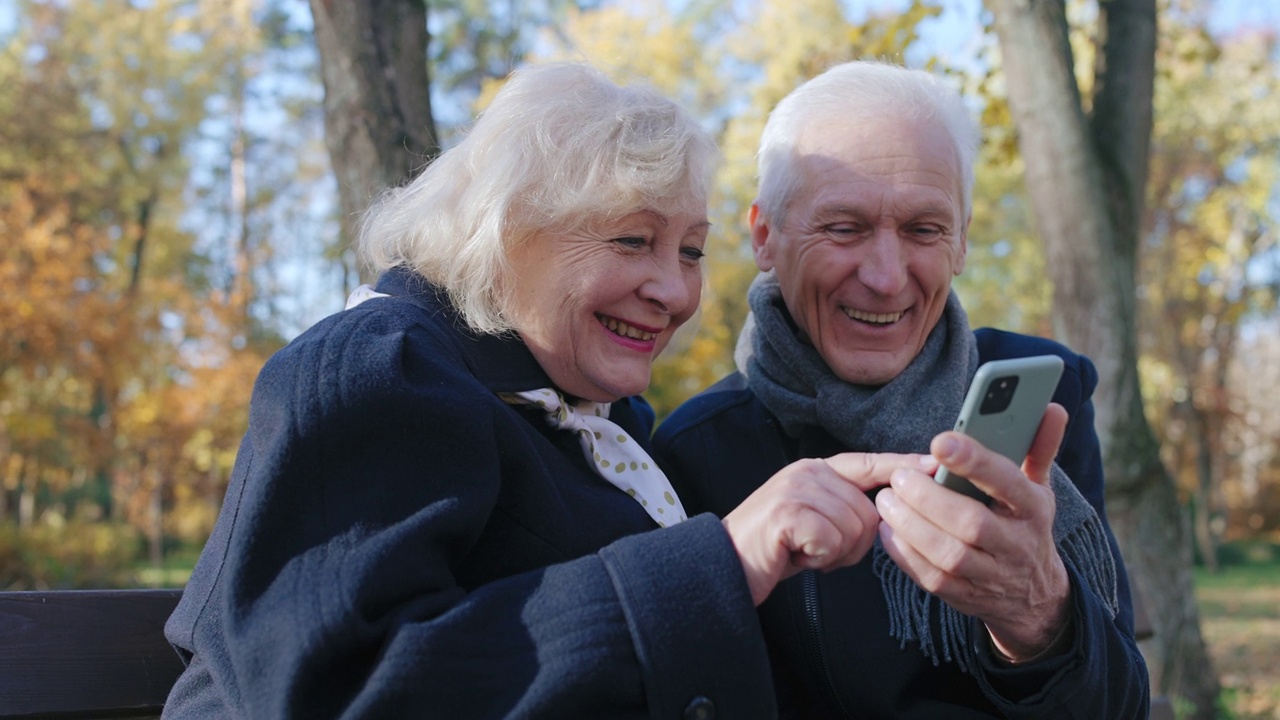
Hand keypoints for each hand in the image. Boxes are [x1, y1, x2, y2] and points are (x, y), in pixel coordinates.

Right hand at [724, 452, 930, 605]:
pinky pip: (833, 541)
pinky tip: (795, 556)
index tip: (936, 466)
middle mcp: (807, 471)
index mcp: (816, 469)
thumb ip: (845, 508)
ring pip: (855, 528)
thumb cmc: (775, 548)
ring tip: (803, 551)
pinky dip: (819, 559)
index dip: (903, 467)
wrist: (725, 566)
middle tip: (814, 549)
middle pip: (869, 511)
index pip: (870, 463)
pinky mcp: (788, 512)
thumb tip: (886, 513)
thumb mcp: (814, 520)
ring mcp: (796, 488)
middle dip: (851, 543)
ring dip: (834, 554)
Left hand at [874, 403, 1072, 660]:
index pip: (1008, 482)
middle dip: (930, 498)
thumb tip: (1051, 406)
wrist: (1033, 596)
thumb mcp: (1038, 487)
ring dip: (911, 526)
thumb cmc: (1024, 524)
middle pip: (972, 523)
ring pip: (948, 555)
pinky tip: (887, 529)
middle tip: (898, 477)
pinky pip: (931, 578)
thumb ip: (1038, 446)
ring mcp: (991, 575)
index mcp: (1033, 508)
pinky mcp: (965, 597)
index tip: (941, 441)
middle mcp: (1016, 545)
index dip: (975, 461)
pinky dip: (904, 554)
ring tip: (886, 499)